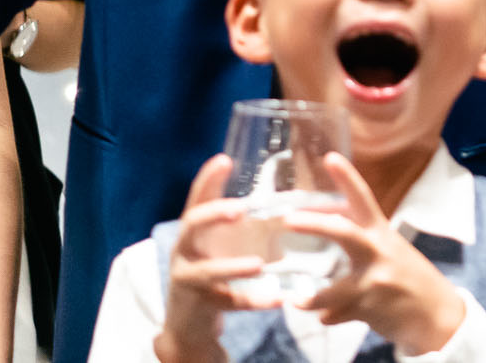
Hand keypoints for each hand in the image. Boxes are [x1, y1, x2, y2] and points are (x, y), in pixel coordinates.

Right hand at [154, 156, 268, 362]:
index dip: (207, 179)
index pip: (197, 199)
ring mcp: (188, 279)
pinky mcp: (199, 306)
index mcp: (194, 231)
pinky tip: (278, 300)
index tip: (223, 159)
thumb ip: (251, 224)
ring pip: (207, 271)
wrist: (189, 326)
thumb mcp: (225, 245)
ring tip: (260, 264)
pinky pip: (228, 303)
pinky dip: (255, 302)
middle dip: (214, 214)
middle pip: (191, 225)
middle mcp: (185, 250)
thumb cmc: (214, 274)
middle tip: (240, 209)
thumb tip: (300, 199)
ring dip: (233, 267)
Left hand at [283, 154, 465, 354]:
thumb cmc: (410, 278)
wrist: (436, 314)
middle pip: (344, 233)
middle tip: (289, 220)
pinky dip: (328, 315)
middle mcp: (378, 253)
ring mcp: (373, 282)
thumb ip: (361, 240)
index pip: (364, 199)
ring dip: (311, 298)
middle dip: (316, 225)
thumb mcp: (390, 251)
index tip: (329, 157)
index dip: (347, 177)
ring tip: (296, 300)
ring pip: (331, 290)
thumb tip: (325, 224)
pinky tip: (326, 316)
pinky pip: (335, 314)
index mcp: (382, 233)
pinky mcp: (368, 308)